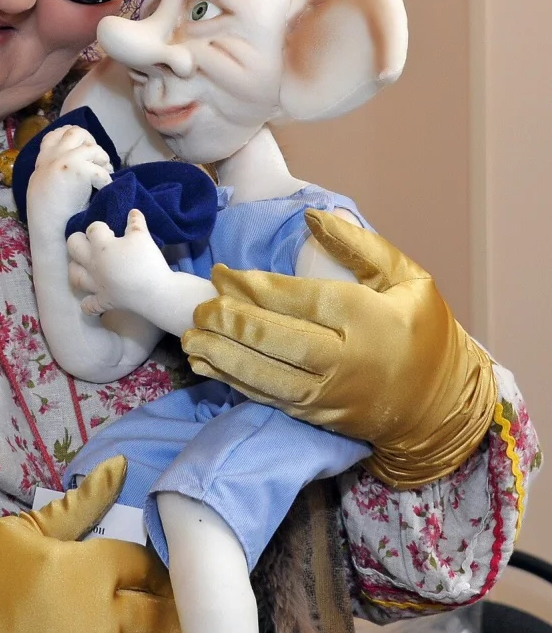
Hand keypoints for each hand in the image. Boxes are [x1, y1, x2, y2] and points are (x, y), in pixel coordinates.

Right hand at [0, 456, 185, 632]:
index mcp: (88, 564)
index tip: (162, 570)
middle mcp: (99, 611)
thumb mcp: (27, 526)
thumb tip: (122, 465)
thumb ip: (81, 503)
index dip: (160, 567)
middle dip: (177, 610)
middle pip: (162, 611)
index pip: (148, 563)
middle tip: (181, 609)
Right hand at [28, 125, 113, 223]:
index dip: (71, 135)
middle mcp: (52, 156)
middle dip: (91, 141)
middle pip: (75, 132)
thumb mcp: (43, 185)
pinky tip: (104, 188)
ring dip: (103, 160)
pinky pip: (101, 170)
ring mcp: (65, 160)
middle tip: (98, 158)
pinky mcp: (79, 170)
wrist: (49, 229)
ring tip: (106, 173)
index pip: (55, 134)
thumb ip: (52, 169)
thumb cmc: (49, 215)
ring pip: (92, 148)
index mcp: (43, 160)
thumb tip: (75, 161)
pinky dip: (106, 179)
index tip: (83, 145)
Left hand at [68, 209, 170, 317]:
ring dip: (76, 268)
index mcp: (101, 246)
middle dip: (78, 240)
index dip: (100, 227)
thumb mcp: (143, 236)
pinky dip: (88, 304)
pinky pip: (89, 306)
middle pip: (73, 247)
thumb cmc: (147, 261)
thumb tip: (133, 211)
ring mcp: (95, 285)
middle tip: (92, 242)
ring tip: (84, 265)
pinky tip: (91, 298)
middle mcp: (92, 264)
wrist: (155, 292)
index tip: (111, 231)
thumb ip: (136, 222)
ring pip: (75, 275)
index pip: (93, 229)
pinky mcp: (104, 301)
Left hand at [181, 209, 497, 487]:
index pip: (297, 300)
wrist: (441, 406)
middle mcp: (344, 359)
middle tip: (199, 307)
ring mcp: (329, 393)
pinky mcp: (317, 416)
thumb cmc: (423, 331)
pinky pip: (269, 399)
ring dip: (222, 356)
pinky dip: (234, 383)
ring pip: (266, 376)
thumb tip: (312, 216)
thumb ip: (359, 245)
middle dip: (230, 323)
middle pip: (276, 340)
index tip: (221, 274)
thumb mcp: (408, 278)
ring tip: (190, 338)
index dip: (253, 287)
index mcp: (366, 318)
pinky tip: (206, 366)